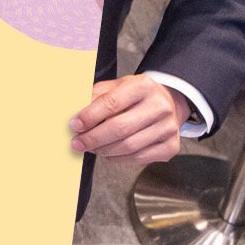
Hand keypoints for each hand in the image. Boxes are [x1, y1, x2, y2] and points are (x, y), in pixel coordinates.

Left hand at [66, 75, 186, 165]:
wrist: (168, 104)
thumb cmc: (137, 97)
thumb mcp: (117, 87)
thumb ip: (96, 97)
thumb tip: (73, 112)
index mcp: (144, 86)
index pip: (112, 103)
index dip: (89, 116)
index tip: (74, 125)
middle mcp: (160, 106)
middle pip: (120, 128)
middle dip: (93, 138)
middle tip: (77, 143)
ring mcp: (168, 128)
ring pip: (128, 147)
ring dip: (103, 150)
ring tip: (91, 147)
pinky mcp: (171, 146)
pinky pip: (137, 158)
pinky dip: (118, 158)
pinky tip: (108, 152)